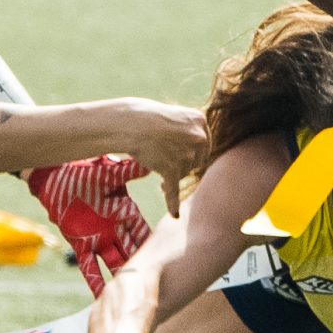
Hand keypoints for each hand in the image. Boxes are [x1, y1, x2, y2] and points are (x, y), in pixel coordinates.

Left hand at [25, 156, 151, 296]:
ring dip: (123, 279)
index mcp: (125, 211)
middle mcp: (115, 228)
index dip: (156, 246)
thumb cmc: (83, 170)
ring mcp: (98, 239)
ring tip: (135, 298)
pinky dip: (95, 281)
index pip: (145, 233)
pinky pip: (89, 266)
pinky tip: (101, 297)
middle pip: (134, 252)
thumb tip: (151, 162)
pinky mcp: (80, 244)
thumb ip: (128, 171)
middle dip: (145, 268)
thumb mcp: (108, 173)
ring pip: (115, 263)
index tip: (172, 260)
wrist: (54, 176)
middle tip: (159, 286)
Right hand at [116, 102, 206, 218]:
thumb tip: (200, 155)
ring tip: (155, 161)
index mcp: (201, 122)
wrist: (129, 123)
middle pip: (196, 161)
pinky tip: (174, 214)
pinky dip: (172, 202)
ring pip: (183, 173)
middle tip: (165, 158)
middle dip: (182, 164)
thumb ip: (190, 132)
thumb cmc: (148, 119)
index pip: (203, 146)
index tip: (178, 152)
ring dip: (171, 173)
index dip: (190, 152)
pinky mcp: (172, 169)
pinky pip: (173, 190)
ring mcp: (186, 154)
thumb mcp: (177, 118)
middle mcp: (198, 138)